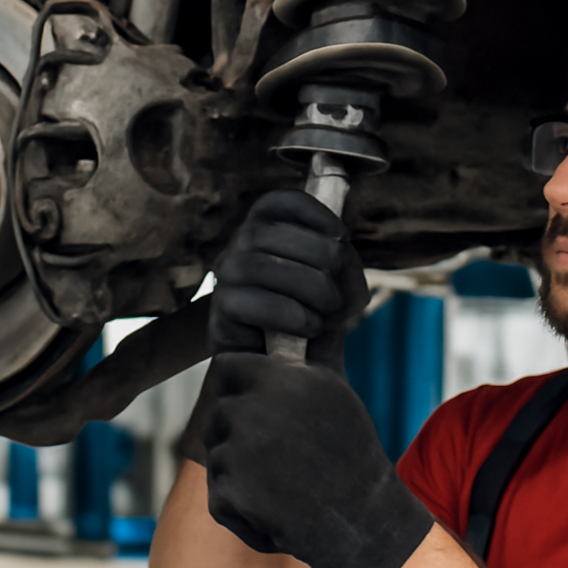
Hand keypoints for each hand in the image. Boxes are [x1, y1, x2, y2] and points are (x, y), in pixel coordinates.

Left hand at [203, 352, 433, 567]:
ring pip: (217, 452)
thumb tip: (299, 323)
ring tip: (283, 479)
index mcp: (276, 378)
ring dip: (240, 468)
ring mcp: (237, 452)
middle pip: (218, 410)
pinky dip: (240, 506)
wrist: (361, 520)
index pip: (226, 366)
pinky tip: (276, 507)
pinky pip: (219, 493)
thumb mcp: (333, 389)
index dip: (239, 384)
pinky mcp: (229, 493)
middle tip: (279, 451)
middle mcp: (252, 410)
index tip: (257, 402)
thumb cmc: (350, 449)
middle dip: (238, 428)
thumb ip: (305, 355)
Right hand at [208, 190, 368, 371]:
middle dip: (319, 259)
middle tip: (337, 291)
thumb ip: (346, 264)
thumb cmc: (317, 313)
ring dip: (307, 289)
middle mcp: (240, 245)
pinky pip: (249, 303)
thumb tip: (337, 251)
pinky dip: (290, 315)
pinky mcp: (222, 312)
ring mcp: (227, 277)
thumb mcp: (344, 284)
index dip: (314, 214)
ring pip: (260, 266)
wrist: (295, 366)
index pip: (280, 202)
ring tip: (326, 311)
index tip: (341, 238)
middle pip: (271, 233)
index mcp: (267, 227)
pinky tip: (309, 327)